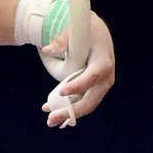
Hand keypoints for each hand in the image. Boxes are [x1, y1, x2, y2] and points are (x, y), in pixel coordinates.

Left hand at [41, 13, 113, 127]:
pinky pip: (83, 102)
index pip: (92, 76)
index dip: (78, 86)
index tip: (62, 92)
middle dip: (73, 110)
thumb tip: (46, 50)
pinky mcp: (94, 88)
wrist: (95, 33)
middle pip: (92, 98)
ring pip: (88, 104)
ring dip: (69, 114)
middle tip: (52, 118)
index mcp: (103, 61)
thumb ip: (60, 42)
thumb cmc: (84, 31)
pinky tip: (53, 114)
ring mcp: (101, 85)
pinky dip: (69, 109)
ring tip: (50, 121)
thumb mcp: (74, 32)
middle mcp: (106, 77)